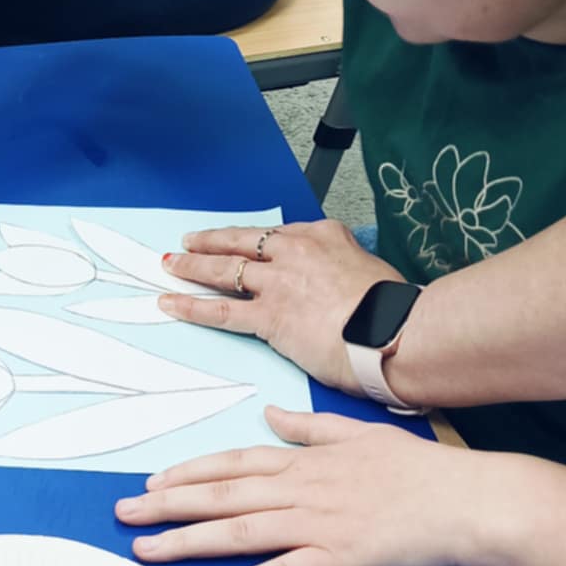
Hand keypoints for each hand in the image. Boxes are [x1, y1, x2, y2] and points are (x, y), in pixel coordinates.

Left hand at [114, 408, 481, 565]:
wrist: (470, 502)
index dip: (189, 473)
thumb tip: (271, 416)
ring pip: (240, 531)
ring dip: (188, 541)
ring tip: (145, 549)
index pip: (234, 463)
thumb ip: (310, 428)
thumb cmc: (422, 469)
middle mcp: (303, 489)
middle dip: (167, 505)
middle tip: (122, 514)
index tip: (152, 482)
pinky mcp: (340, 561)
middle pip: (222, 495)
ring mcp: (319, 525)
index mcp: (307, 460)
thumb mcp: (360, 433)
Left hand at [158, 220, 405, 392]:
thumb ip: (343, 266)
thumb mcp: (369, 268)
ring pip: (223, 270)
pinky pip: (220, 310)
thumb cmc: (392, 309)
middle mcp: (293, 252)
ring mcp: (277, 283)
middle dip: (209, 242)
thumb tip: (339, 279)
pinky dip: (191, 306)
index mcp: (321, 236)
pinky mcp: (268, 316)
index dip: (251, 240)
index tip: (241, 242)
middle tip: (188, 242)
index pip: (276, 235)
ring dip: (191, 267)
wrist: (394, 330)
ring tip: (170, 266)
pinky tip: (171, 303)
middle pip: (240, 243)